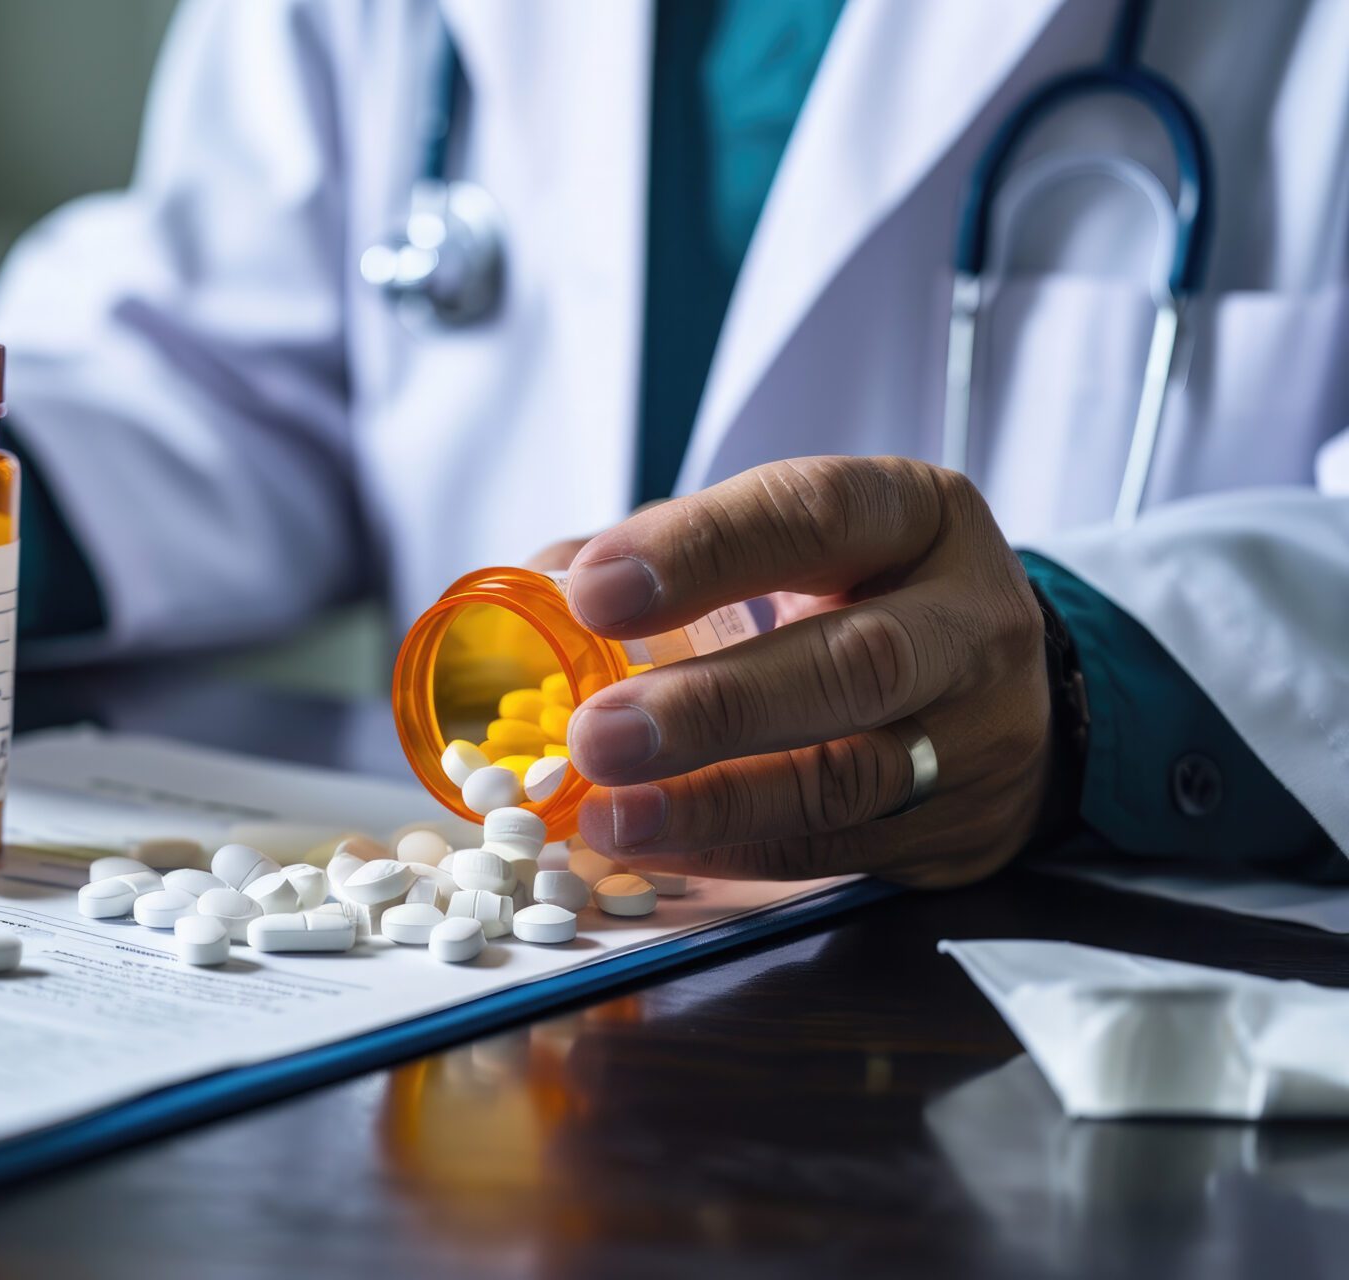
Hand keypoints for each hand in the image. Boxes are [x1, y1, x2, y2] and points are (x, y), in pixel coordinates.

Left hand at [563, 456, 1050, 886]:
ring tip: (613, 813)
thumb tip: (541, 585)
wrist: (1004, 691)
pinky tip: (653, 845)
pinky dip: (734, 851)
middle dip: (714, 706)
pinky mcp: (956, 827)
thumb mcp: (799, 541)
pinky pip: (836, 847)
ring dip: (717, 801)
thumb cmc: (864, 595)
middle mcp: (966, 620)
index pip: (815, 516)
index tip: (592, 590)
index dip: (702, 551)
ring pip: (850, 775)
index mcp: (915, 515)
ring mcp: (974, 733)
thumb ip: (676, 551)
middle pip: (853, 665)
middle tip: (597, 733)